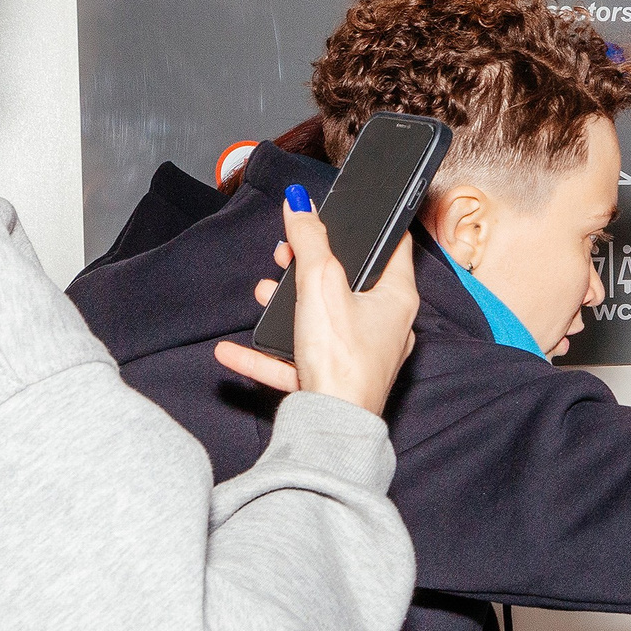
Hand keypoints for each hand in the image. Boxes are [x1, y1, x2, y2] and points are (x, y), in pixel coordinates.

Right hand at [214, 191, 419, 414]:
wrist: (330, 426)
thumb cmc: (341, 359)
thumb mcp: (320, 283)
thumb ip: (309, 240)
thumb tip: (301, 204)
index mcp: (397, 299)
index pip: (393, 248)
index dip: (368, 226)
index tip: (345, 213)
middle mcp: (386, 327)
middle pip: (348, 283)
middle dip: (310, 267)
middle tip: (287, 254)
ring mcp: (360, 356)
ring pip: (320, 320)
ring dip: (285, 307)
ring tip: (262, 293)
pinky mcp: (334, 381)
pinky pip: (296, 361)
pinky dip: (266, 354)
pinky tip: (233, 350)